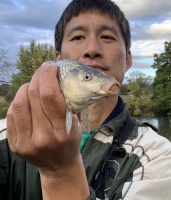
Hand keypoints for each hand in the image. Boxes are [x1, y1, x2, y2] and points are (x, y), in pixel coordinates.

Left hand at [6, 61, 81, 175]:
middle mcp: (42, 137)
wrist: (58, 166)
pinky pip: (11, 114)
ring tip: (34, 84)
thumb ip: (68, 103)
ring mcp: (25, 142)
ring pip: (19, 104)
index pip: (50, 97)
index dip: (48, 76)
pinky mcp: (14, 144)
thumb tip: (59, 78)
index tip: (51, 66)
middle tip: (44, 70)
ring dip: (26, 87)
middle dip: (38, 77)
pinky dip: (18, 100)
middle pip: (33, 96)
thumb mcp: (76, 124)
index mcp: (61, 132)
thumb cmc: (70, 142)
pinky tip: (26, 97)